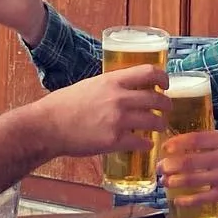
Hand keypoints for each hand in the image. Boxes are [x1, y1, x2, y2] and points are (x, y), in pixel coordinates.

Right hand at [31, 65, 166, 159]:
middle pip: (157, 99)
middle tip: (167, 109)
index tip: (166, 84)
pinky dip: (147, 144)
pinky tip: (146, 145)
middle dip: (167, 105)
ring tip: (159, 127)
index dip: (162, 78)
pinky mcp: (115, 141)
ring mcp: (118, 120)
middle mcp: (119, 98)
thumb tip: (127, 89)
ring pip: (154, 121)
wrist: (50, 125)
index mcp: (113, 80)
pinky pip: (141, 142)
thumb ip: (111, 86)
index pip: (148, 72)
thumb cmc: (66, 103)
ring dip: (160, 125)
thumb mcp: (92, 84)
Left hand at [160, 130, 217, 206]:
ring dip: (176, 181)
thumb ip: (214, 139)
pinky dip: (189, 200)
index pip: (197, 139)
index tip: (165, 147)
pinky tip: (178, 200)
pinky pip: (204, 197)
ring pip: (194, 179)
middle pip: (191, 161)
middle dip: (171, 164)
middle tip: (159, 167)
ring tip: (164, 182)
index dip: (178, 143)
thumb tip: (189, 140)